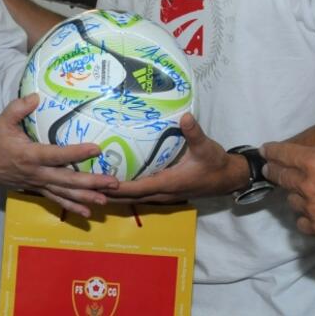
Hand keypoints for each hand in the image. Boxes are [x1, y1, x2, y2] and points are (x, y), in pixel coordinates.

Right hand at [0, 93, 118, 216]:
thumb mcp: (3, 121)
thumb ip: (18, 108)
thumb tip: (36, 96)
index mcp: (30, 155)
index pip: (56, 155)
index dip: (76, 152)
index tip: (96, 148)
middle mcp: (37, 173)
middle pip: (67, 179)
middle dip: (91, 181)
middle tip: (112, 182)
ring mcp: (39, 184)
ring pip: (65, 192)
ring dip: (86, 196)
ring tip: (106, 198)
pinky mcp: (39, 189)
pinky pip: (57, 200)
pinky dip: (73, 206)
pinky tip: (88, 211)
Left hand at [107, 113, 248, 203]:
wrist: (228, 178)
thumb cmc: (215, 163)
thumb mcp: (206, 147)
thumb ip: (194, 133)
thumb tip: (185, 117)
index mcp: (168, 183)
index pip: (137, 188)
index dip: (118, 187)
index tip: (99, 183)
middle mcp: (162, 193)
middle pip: (130, 197)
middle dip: (109, 194)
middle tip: (86, 185)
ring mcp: (163, 194)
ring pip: (134, 198)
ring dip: (115, 194)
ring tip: (93, 185)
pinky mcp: (164, 191)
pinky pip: (140, 194)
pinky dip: (126, 191)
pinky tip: (114, 183)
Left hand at [261, 106, 314, 239]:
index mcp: (314, 162)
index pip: (283, 153)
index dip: (272, 150)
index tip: (264, 149)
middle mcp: (307, 185)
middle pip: (280, 176)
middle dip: (273, 170)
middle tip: (268, 167)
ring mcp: (312, 209)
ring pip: (290, 199)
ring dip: (292, 193)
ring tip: (295, 190)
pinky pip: (302, 222)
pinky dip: (304, 216)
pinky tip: (309, 213)